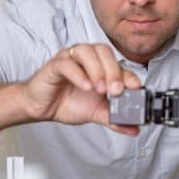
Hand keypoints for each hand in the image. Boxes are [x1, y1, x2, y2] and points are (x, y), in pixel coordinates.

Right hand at [22, 43, 140, 135]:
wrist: (42, 108)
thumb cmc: (66, 102)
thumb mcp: (96, 112)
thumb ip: (115, 118)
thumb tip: (134, 127)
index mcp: (99, 66)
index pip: (118, 63)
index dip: (128, 74)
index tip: (136, 88)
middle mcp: (86, 58)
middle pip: (104, 51)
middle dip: (113, 71)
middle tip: (116, 90)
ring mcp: (70, 59)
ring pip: (87, 51)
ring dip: (97, 69)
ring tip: (101, 89)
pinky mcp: (55, 65)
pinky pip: (67, 63)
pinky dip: (78, 74)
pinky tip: (86, 87)